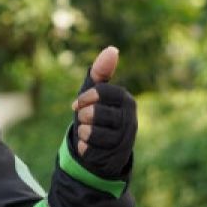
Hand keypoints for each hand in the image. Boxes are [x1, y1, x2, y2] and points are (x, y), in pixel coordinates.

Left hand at [70, 46, 136, 177]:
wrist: (102, 149)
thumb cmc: (97, 115)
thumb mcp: (95, 94)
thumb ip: (101, 73)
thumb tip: (112, 49)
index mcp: (126, 100)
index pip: (104, 92)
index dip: (86, 97)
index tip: (77, 104)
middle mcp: (130, 119)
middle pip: (95, 113)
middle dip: (83, 116)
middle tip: (85, 120)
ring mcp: (125, 139)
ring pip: (92, 132)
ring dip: (83, 132)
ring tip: (87, 132)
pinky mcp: (116, 156)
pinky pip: (91, 149)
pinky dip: (84, 147)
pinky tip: (88, 147)